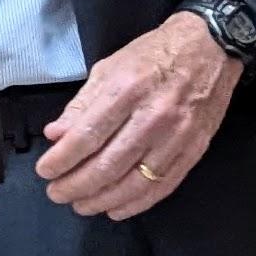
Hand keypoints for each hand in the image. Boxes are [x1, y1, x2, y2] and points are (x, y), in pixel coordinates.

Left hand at [36, 14, 242, 219]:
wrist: (211, 46)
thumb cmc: (154, 54)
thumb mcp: (110, 67)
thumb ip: (82, 104)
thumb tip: (55, 135)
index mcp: (127, 90)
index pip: (87, 135)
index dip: (62, 159)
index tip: (44, 171)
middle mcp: (153, 116)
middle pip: (108, 165)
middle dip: (76, 186)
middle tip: (57, 193)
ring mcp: (177, 136)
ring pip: (135, 183)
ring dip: (102, 200)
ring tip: (81, 205)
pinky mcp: (195, 149)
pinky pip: (163, 186)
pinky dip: (137, 203)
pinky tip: (115, 209)